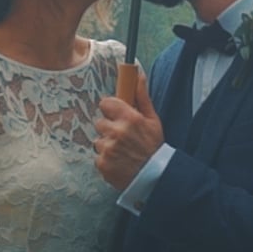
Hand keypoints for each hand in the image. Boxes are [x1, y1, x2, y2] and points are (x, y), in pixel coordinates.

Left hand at [93, 71, 163, 189]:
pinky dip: (106, 159)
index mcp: (129, 118)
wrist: (154, 178)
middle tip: (123, 138)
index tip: (117, 115)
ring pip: (98, 140)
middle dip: (109, 128)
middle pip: (100, 122)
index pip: (106, 103)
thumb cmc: (153, 147)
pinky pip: (98, 156)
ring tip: (122, 152)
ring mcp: (108, 149)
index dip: (111, 109)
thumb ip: (141, 96)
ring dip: (107, 145)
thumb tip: (138, 74)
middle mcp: (116, 132)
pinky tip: (119, 162)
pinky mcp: (102, 164)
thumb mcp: (152, 119)